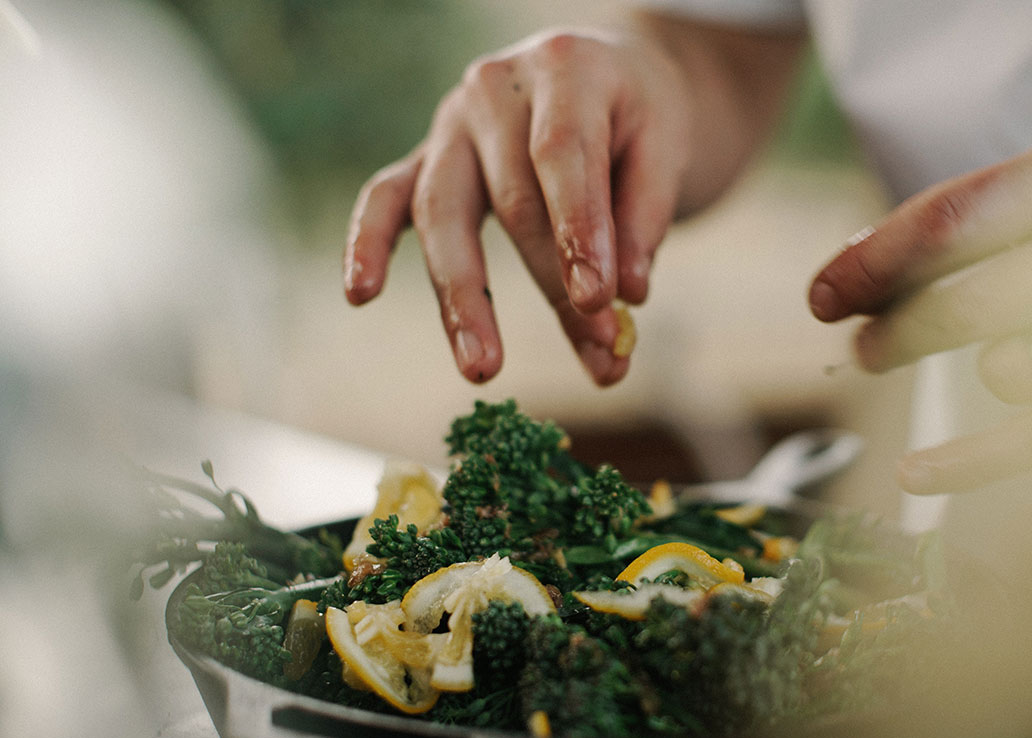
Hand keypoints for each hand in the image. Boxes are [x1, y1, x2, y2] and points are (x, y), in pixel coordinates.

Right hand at [342, 28, 691, 385]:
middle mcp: (495, 90)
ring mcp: (450, 123)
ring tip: (482, 368)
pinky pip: (385, 197)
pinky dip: (369, 243)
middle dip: (554, 286)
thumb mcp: (664, 148)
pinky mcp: (425, 157)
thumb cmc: (636, 117)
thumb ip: (643, 221)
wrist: (604, 73)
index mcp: (564, 68)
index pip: (562, 155)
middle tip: (599, 351)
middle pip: (512, 200)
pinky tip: (359, 294)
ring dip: (463, 297)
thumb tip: (626, 299)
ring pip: (443, 211)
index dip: (579, 231)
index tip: (600, 300)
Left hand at [809, 135, 1031, 494]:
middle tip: (863, 350)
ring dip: (989, 371)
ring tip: (1007, 358)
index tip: (823, 295)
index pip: (948, 223)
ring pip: (1009, 370)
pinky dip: (970, 463)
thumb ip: (979, 214)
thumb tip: (854, 260)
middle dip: (896, 333)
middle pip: (964, 304)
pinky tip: (916, 471)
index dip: (871, 264)